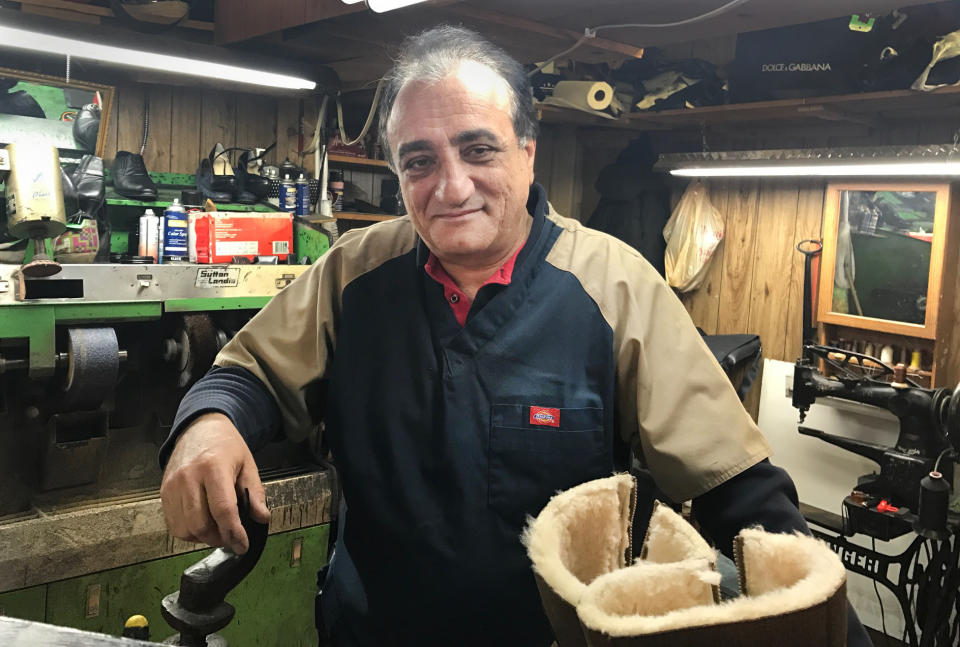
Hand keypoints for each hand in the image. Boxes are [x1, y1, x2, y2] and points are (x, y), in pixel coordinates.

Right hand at [160, 413, 270, 553]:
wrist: (200, 428)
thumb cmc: (226, 446)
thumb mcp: (248, 464)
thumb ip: (255, 493)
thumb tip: (261, 518)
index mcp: (213, 467)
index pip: (223, 510)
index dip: (234, 533)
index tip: (243, 545)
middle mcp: (188, 477)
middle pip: (201, 524)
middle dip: (219, 538)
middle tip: (232, 537)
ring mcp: (172, 486)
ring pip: (185, 529)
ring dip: (204, 538)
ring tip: (218, 530)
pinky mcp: (164, 493)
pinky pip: (173, 525)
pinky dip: (189, 532)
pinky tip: (203, 524)